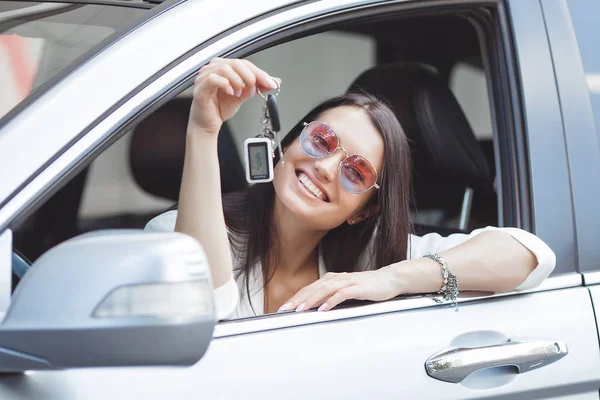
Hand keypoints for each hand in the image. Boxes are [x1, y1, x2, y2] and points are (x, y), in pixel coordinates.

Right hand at [188, 58, 278, 134]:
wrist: (208, 124)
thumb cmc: (220, 108)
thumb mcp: (243, 95)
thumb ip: (257, 86)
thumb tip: (274, 81)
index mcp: (224, 67)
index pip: (244, 63)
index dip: (259, 72)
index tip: (270, 83)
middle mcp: (213, 68)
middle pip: (236, 63)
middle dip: (250, 76)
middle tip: (254, 90)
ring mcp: (205, 76)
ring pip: (225, 69)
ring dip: (238, 81)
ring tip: (240, 93)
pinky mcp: (200, 87)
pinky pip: (213, 79)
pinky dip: (225, 84)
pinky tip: (231, 93)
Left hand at [279, 267, 402, 312]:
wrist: (390, 279)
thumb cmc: (368, 286)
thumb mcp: (346, 291)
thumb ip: (332, 296)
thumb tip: (316, 307)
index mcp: (332, 279)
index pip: (309, 288)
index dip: (296, 297)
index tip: (283, 308)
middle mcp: (337, 278)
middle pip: (313, 288)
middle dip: (298, 299)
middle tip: (285, 309)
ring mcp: (347, 282)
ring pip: (324, 289)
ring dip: (311, 300)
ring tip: (300, 310)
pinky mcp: (358, 287)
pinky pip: (342, 294)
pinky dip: (331, 301)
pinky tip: (323, 309)